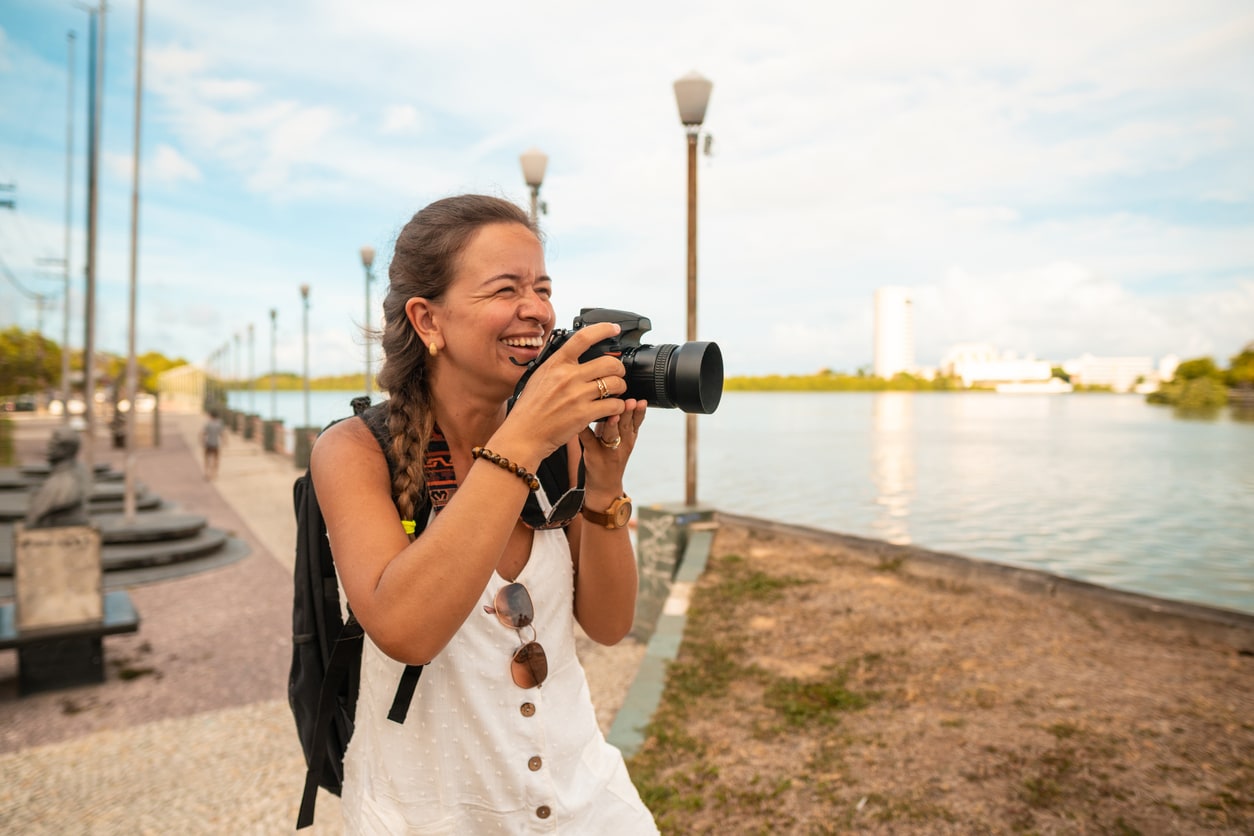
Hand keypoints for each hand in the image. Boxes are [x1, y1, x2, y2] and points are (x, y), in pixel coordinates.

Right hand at [502, 322, 630, 458]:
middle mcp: (567, 376)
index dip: (603, 329)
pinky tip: (611, 408)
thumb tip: (572, 352)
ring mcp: (577, 395)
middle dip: (619, 369)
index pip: (583, 338)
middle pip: (609, 363)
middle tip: (617, 374)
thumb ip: (557, 365)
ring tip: (615, 392)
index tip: (613, 329)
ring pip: (615, 383)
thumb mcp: (538, 377)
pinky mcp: (584, 414)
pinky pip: (613, 404)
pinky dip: (617, 406)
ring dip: (620, 387)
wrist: (524, 434)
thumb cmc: (530, 409)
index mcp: (556, 364)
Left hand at [579, 397, 645, 495]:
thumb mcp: (622, 439)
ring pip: (612, 435)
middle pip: (627, 426)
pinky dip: (585, 431)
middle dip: (629, 413)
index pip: (637, 423)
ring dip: (613, 424)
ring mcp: (608, 450)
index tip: (641, 400)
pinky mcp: (593, 455)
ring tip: (614, 414)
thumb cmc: (611, 457)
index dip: (640, 412)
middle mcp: (622, 444)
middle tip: (631, 401)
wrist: (604, 486)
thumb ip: (622, 421)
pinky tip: (581, 422)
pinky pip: (589, 441)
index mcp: (629, 438)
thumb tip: (616, 395)